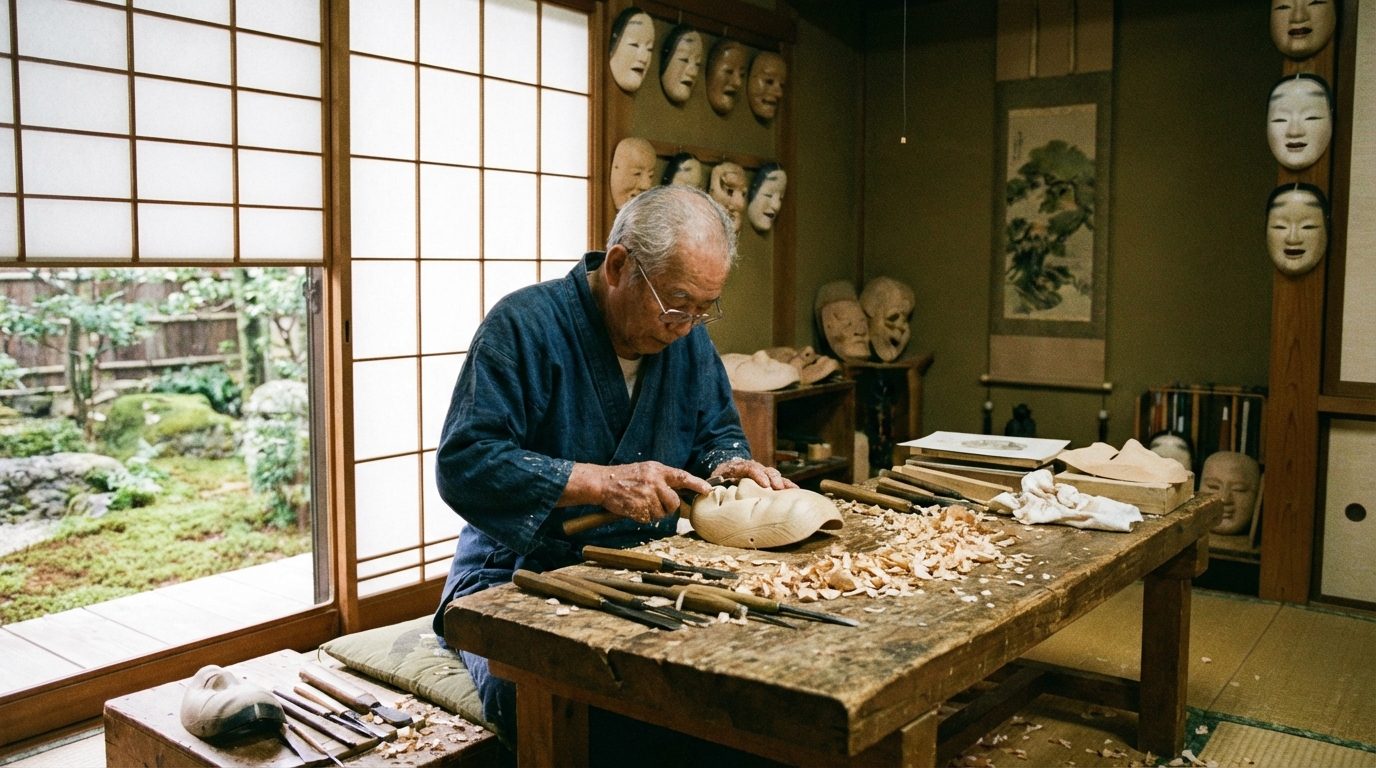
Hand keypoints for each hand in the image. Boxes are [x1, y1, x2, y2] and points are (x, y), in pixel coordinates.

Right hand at [561, 461, 712, 523]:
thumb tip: (680, 490)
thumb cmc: (625, 477)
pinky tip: (634, 507)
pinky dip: (643, 516)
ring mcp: (647, 495)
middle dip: (668, 506)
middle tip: (656, 503)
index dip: (696, 483)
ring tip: (640, 503)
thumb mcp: (646, 470)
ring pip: (662, 512)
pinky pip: (649, 518)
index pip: (682, 477)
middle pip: (674, 501)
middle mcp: (654, 482)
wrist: (603, 483)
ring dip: (653, 512)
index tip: (707, 489)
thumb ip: (662, 478)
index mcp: (657, 470)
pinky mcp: (639, 508)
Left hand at [710, 458, 796, 490]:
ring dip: (782, 482)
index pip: (750, 468)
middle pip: (765, 470)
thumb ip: (713, 484)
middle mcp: (753, 468)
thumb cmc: (719, 478)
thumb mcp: (714, 479)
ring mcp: (762, 473)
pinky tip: (796, 492)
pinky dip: (787, 485)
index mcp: (739, 467)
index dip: (758, 475)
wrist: (726, 469)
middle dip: (773, 479)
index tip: (764, 485)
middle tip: (778, 489)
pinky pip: (779, 481)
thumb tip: (709, 491)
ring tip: (791, 491)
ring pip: (774, 475)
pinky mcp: (767, 479)